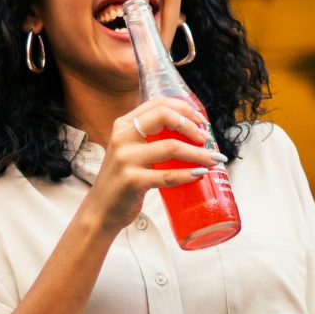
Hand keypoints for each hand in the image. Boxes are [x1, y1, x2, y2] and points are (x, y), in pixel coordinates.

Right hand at [78, 99, 225, 237]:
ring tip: (213, 160)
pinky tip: (199, 174)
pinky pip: (168, 175)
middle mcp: (122, 137)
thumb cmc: (121, 180)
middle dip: (192, 127)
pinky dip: (188, 174)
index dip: (185, 109)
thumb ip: (149, 138)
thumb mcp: (129, 151)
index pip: (159, 104)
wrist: (100, 209)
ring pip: (171, 147)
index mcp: (124, 125)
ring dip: (198, 153)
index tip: (201, 122)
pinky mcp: (132, 180)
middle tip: (207, 140)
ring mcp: (125, 159)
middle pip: (165, 117)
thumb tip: (190, 133)